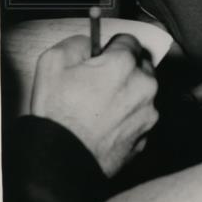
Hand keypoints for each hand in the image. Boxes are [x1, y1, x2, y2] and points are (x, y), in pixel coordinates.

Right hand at [30, 33, 158, 176]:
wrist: (61, 161)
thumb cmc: (57, 114)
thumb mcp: (53, 62)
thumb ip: (78, 42)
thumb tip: (90, 43)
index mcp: (124, 64)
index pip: (129, 40)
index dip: (112, 47)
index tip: (101, 58)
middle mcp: (144, 86)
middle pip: (141, 66)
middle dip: (125, 70)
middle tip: (100, 82)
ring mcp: (148, 113)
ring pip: (142, 93)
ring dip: (128, 94)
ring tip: (100, 108)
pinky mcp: (145, 137)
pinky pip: (139, 118)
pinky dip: (127, 118)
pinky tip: (106, 125)